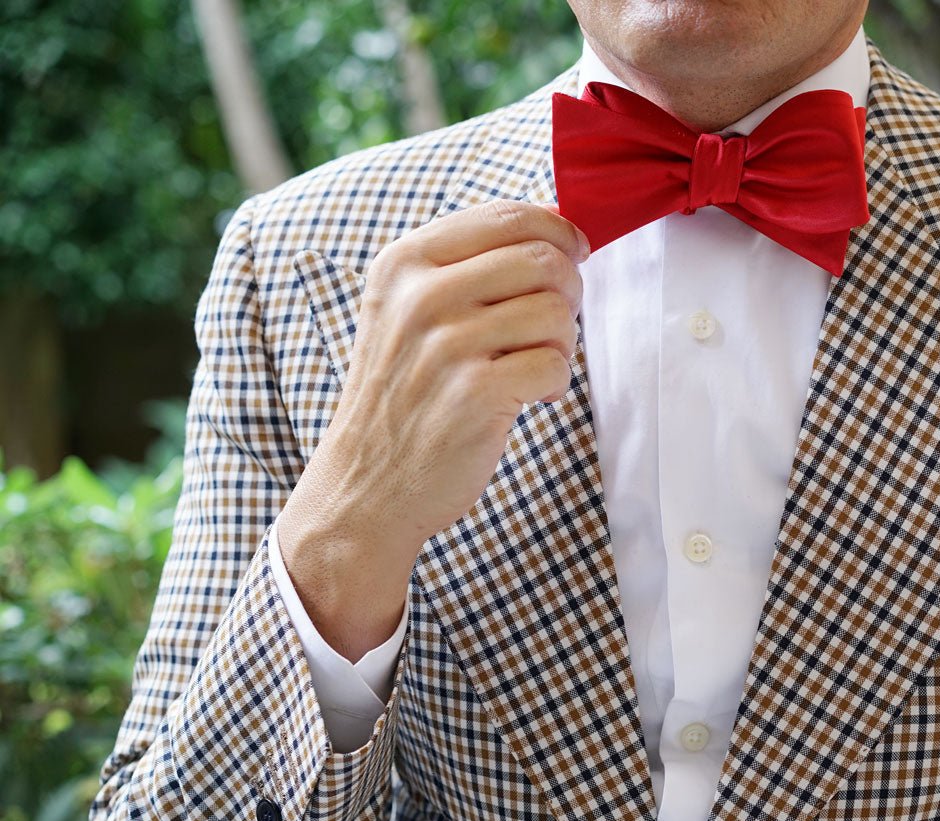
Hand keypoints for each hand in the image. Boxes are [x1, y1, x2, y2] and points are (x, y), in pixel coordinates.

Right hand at [277, 200, 589, 658]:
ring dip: (560, 344)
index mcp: (405, 262)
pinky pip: (557, 365)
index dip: (559, 233)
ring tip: (526, 367)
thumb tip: (560, 228)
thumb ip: (470, 264)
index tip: (572, 257)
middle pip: (544, 260)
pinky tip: (525, 397)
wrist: (367, 484)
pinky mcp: (476, 393)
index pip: (509, 215)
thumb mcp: (409, 311)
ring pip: (557, 312)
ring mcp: (446, 345)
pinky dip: (554, 384)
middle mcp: (421, 296)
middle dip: (567, 293)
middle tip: (548, 327)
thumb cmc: (406, 393)